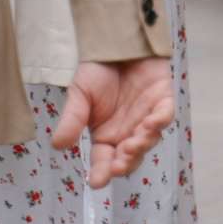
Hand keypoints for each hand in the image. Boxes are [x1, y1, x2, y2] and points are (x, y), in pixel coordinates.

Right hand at [55, 56, 174, 186]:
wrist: (114, 42)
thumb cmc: (97, 70)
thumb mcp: (79, 94)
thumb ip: (72, 119)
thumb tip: (57, 145)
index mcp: (105, 135)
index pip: (104, 160)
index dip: (101, 172)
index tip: (97, 181)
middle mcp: (127, 131)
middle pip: (129, 157)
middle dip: (125, 164)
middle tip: (118, 165)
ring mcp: (146, 117)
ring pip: (148, 140)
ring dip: (141, 145)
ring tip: (132, 145)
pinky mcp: (162, 100)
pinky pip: (165, 116)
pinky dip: (160, 121)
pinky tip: (150, 123)